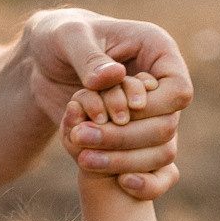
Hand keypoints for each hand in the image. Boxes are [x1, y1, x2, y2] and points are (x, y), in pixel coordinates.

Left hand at [23, 9, 190, 199]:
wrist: (40, 62)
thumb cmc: (56, 37)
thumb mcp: (66, 37)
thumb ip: (89, 56)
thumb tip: (113, 77)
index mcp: (156, 51)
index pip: (179, 90)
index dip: (153, 107)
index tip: (122, 110)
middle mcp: (160, 87)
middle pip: (167, 126)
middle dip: (126, 137)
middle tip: (84, 136)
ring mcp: (150, 116)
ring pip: (161, 152)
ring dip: (123, 160)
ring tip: (82, 157)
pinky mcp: (134, 140)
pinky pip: (155, 171)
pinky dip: (142, 181)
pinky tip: (120, 183)